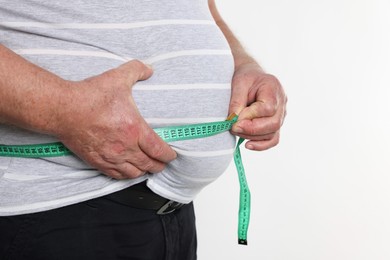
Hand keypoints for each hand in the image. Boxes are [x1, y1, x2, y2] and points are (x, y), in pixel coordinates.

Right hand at [55, 60, 176, 178]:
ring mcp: (111, 156)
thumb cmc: (91, 96)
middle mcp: (125, 147)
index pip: (159, 150)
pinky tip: (128, 172)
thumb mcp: (117, 78)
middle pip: (149, 164)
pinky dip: (126, 176)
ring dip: (144, 171)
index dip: (168, 155)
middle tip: (163, 163)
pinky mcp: (97, 161)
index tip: (172, 155)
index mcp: (135, 129)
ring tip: (148, 167)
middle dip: (159, 165)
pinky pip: (116, 175)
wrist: (64, 109)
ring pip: (134, 173)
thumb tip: (149, 69)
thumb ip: (136, 70)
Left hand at [229, 62, 286, 150]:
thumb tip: (234, 121)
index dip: (250, 116)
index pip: (267, 108)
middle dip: (251, 129)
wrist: (252, 78)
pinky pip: (273, 139)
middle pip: (273, 124)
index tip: (234, 119)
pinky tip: (247, 145)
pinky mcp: (275, 125)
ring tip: (235, 130)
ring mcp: (281, 115)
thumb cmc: (245, 78)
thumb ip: (237, 101)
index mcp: (273, 88)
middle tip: (233, 128)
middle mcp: (282, 103)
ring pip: (272, 133)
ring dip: (251, 136)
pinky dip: (261, 145)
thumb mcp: (238, 83)